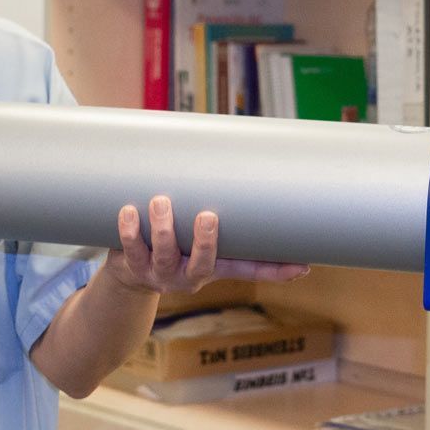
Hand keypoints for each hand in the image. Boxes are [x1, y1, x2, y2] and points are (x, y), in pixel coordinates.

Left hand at [104, 196, 308, 295]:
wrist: (129, 276)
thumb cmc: (171, 241)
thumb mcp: (194, 231)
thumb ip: (213, 203)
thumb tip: (233, 154)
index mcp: (213, 266)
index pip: (249, 270)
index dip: (274, 271)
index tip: (301, 267)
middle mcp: (190, 275)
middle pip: (203, 264)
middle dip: (205, 242)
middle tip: (207, 216)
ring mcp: (162, 273)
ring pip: (164, 255)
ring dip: (163, 229)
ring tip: (161, 201)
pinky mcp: (134, 268)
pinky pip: (132, 250)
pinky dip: (129, 231)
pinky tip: (128, 211)